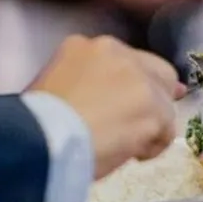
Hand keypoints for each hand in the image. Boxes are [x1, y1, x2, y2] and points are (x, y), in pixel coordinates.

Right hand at [30, 35, 184, 179]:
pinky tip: (131, 155)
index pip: (124, 60)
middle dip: (153, 98)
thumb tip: (106, 103)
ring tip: (124, 149)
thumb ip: (84, 85)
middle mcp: (116, 53)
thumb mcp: (53, 87)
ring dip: (149, 128)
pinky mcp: (154, 106)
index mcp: (84, 46)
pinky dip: (153, 146)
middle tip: (142, 124)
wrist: (42, 138)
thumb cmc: (36, 123)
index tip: (125, 106)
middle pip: (156, 72)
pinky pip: (167, 129)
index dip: (130, 85)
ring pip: (163, 104)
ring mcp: (139, 78)